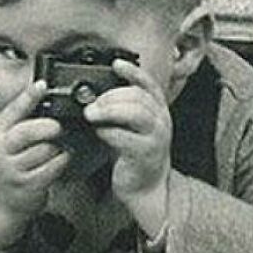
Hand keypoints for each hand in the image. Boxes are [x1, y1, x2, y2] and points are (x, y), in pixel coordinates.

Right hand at [0, 81, 69, 247]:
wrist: (3, 200)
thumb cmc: (13, 162)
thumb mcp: (10, 140)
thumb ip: (24, 121)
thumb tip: (46, 96)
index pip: (13, 110)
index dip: (28, 96)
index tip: (42, 85)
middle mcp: (1, 150)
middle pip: (26, 133)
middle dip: (46, 127)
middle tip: (57, 126)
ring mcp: (13, 169)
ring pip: (43, 151)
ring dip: (58, 146)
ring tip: (62, 144)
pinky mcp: (28, 185)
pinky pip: (51, 169)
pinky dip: (61, 161)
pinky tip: (64, 157)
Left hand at [83, 59, 171, 236]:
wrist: (147, 189)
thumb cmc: (135, 156)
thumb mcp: (131, 128)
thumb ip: (121, 109)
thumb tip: (95, 94)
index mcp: (158, 111)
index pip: (149, 84)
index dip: (132, 71)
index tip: (115, 64)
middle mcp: (161, 122)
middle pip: (138, 96)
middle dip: (110, 95)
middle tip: (90, 104)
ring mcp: (156, 139)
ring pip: (135, 113)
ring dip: (109, 110)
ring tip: (91, 115)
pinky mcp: (145, 155)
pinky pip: (125, 138)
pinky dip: (109, 132)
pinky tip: (99, 133)